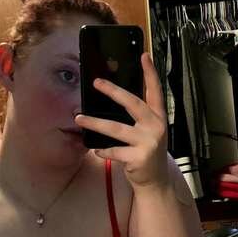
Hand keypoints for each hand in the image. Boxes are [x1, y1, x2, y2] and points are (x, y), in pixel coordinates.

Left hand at [75, 52, 168, 189]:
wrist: (155, 181)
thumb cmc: (146, 152)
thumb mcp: (147, 131)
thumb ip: (138, 116)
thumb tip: (114, 97)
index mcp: (158, 117)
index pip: (155, 91)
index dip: (150, 73)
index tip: (143, 55)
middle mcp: (156, 127)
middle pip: (133, 103)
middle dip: (114, 91)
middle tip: (96, 82)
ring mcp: (148, 142)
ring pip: (116, 129)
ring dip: (95, 123)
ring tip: (79, 118)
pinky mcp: (139, 158)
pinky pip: (114, 151)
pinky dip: (104, 150)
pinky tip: (96, 150)